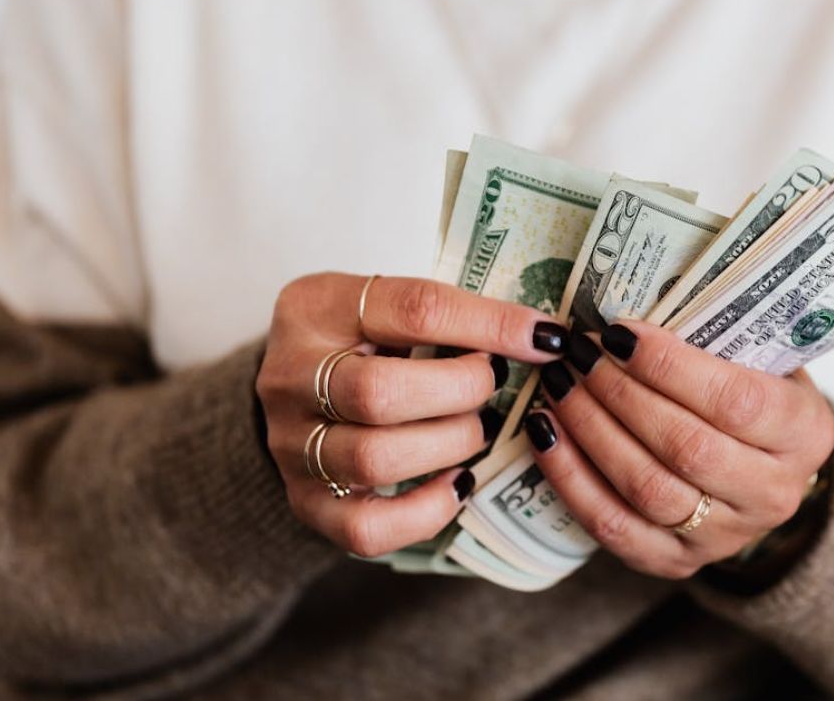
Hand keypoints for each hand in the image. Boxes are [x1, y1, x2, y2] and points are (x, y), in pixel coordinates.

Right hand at [256, 272, 567, 556]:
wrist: (296, 392)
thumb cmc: (361, 341)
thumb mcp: (387, 305)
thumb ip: (448, 314)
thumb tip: (542, 338)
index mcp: (317, 307)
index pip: (413, 308)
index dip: (489, 325)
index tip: (543, 338)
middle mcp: (290, 376)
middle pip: (379, 393)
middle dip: (460, 392)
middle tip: (492, 385)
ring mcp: (292, 446)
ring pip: (374, 460)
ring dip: (450, 445)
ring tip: (477, 429)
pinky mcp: (306, 503)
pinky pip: (365, 528)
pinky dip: (426, 511)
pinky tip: (459, 483)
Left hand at [524, 319, 833, 578]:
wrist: (763, 469)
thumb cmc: (751, 392)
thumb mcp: (759, 358)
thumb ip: (715, 334)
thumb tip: (629, 302)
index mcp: (805, 432)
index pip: (735, 401)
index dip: (669, 366)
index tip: (617, 332)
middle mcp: (774, 493)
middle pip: (685, 447)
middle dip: (619, 395)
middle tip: (576, 354)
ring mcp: (726, 536)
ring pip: (647, 489)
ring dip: (591, 431)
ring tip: (558, 385)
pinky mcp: (676, 562)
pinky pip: (614, 527)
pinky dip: (572, 479)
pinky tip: (546, 435)